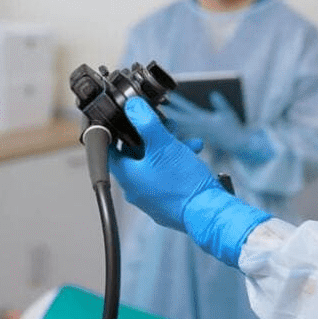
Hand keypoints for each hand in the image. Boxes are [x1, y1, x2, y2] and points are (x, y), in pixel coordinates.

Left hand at [109, 97, 271, 265]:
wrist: (208, 212)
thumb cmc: (184, 183)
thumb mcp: (163, 144)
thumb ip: (145, 122)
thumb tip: (132, 106)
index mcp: (127, 176)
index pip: (109, 150)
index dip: (115, 132)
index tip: (124, 120)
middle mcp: (135, 189)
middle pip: (134, 155)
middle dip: (150, 136)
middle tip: (162, 125)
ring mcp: (151, 198)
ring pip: (153, 164)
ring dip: (167, 147)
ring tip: (182, 138)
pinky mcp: (167, 202)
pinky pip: (166, 176)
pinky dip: (176, 163)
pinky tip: (191, 152)